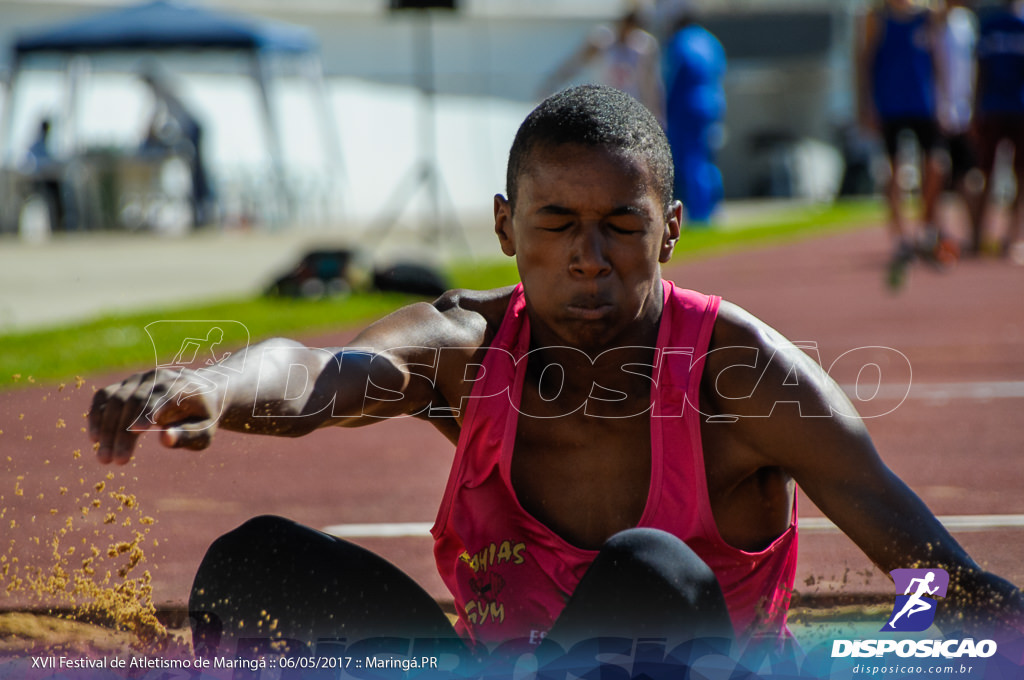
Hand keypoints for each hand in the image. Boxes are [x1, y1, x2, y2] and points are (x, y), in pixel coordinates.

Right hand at [88, 367, 223, 463]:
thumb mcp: (205, 431)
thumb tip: (165, 440)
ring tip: (104, 458)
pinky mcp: (125, 384)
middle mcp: (156, 377)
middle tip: (114, 462)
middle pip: (133, 402)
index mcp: (180, 386)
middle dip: (121, 433)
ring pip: (115, 400)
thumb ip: (188, 435)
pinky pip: (104, 396)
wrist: (200, 392)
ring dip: (105, 429)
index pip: (160, 397)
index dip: (146, 413)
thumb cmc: (203, 417)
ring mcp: (138, 379)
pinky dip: (97, 415)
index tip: (135, 432)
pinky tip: (95, 438)